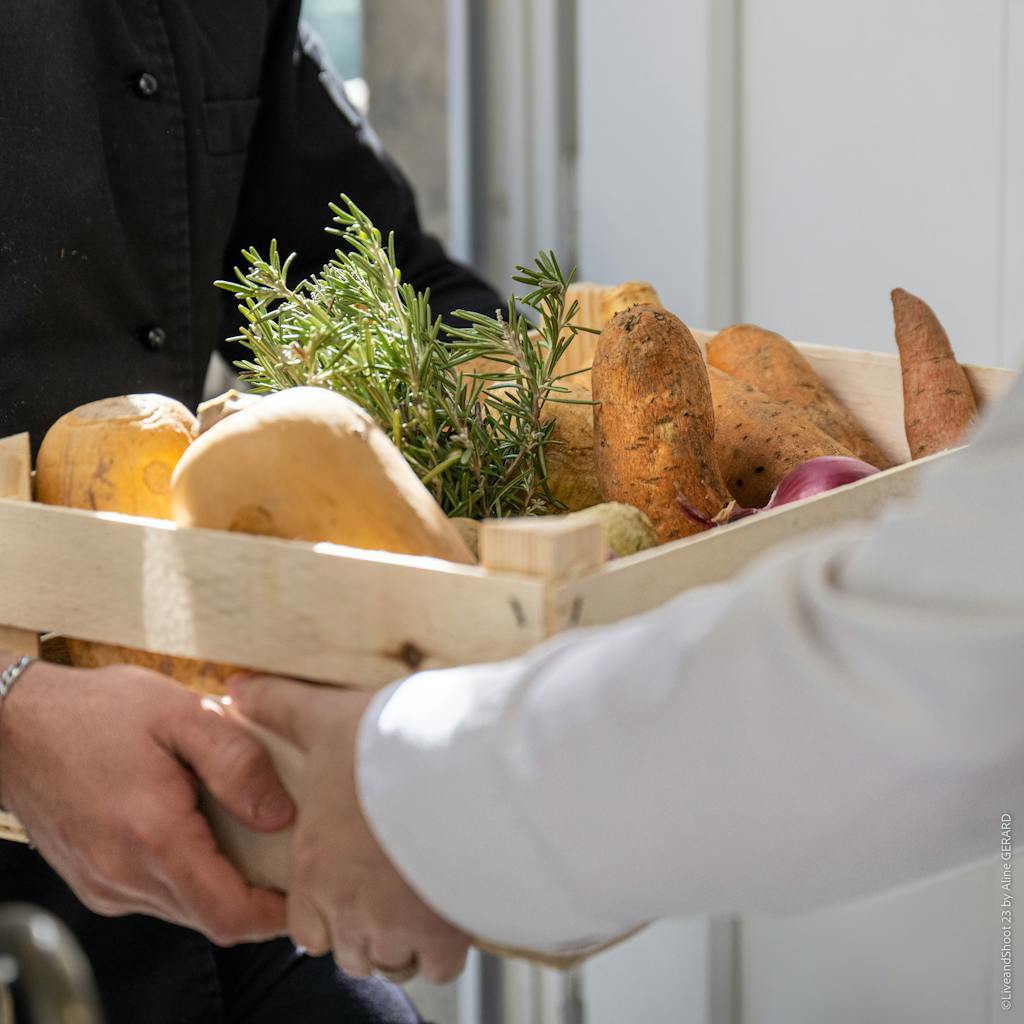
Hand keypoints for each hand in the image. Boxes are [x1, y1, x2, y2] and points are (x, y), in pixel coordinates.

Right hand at [0, 658, 293, 943]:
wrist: (15, 726)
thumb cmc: (96, 712)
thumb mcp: (181, 714)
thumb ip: (237, 762)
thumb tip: (280, 814)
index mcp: (154, 837)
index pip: (230, 914)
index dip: (277, 913)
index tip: (308, 886)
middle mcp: (125, 876)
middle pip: (213, 918)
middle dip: (258, 896)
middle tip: (290, 854)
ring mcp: (105, 885)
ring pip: (186, 910)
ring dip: (223, 885)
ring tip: (250, 835)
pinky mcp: (94, 881)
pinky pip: (157, 896)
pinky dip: (190, 877)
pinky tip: (202, 831)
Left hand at [230, 675, 470, 983]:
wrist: (458, 765)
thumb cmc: (389, 745)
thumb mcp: (327, 718)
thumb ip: (279, 707)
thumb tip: (235, 689)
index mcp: (316, 867)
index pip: (304, 926)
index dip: (322, 913)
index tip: (344, 888)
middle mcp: (349, 907)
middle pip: (348, 950)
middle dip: (362, 931)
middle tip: (384, 892)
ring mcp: (398, 924)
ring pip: (390, 959)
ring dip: (400, 941)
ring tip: (416, 901)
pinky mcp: (445, 930)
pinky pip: (438, 965)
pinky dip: (441, 948)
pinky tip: (450, 912)